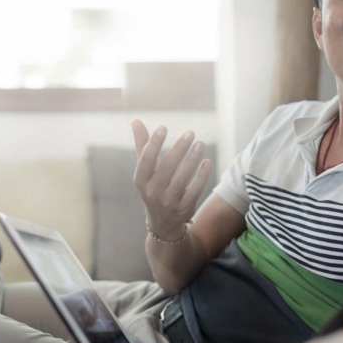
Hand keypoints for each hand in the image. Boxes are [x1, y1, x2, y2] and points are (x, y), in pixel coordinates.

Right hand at [131, 120, 212, 240]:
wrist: (162, 222)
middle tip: (190, 133)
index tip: (163, 127)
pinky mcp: (184, 208)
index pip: (146, 160)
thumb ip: (142, 145)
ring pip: (182, 179)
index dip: (153, 144)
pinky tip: (207, 161)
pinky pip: (194, 190)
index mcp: (141, 180)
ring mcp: (168, 202)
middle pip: (166, 168)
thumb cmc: (153, 186)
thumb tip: (135, 120)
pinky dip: (202, 176)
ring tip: (200, 143)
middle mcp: (153, 192)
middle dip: (179, 149)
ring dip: (192, 160)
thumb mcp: (145, 169)